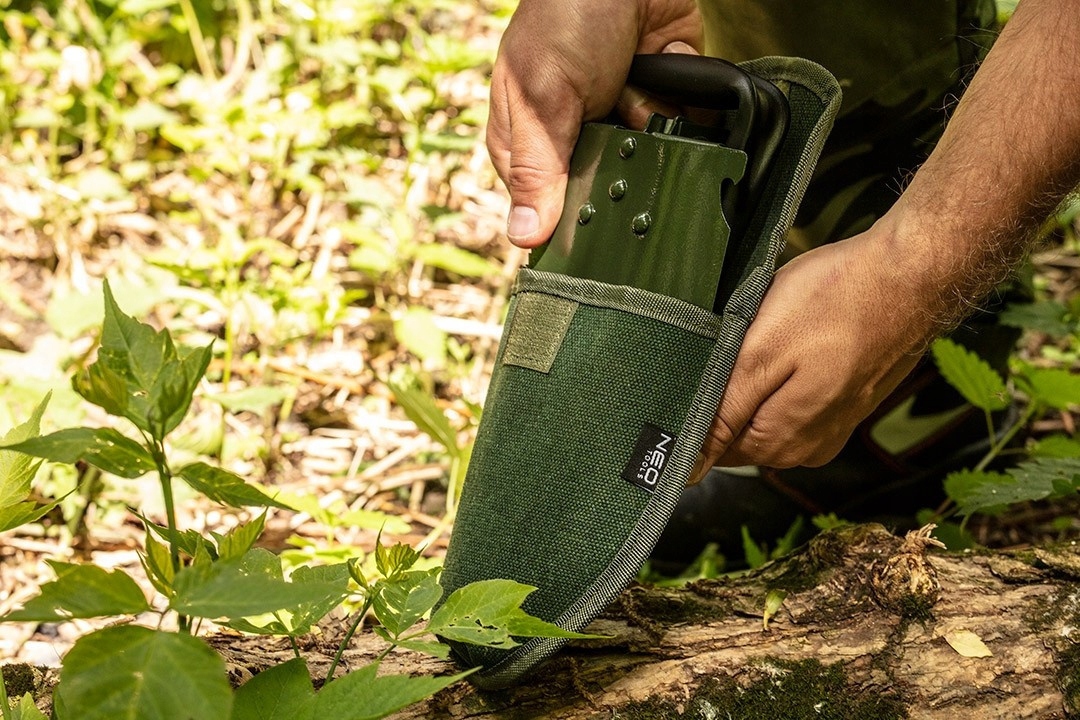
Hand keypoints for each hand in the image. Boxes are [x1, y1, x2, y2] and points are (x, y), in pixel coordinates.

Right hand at [487, 0, 700, 246]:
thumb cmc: (565, 16)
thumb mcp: (543, 95)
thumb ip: (538, 167)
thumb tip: (525, 237)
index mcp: (531, 142)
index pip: (550, 209)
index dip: (574, 220)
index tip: (596, 218)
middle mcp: (578, 137)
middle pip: (608, 193)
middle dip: (623, 168)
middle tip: (616, 127)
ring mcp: (625, 118)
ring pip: (652, 165)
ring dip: (653, 126)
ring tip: (639, 87)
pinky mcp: (667, 100)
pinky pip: (688, 131)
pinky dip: (686, 103)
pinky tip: (669, 74)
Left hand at [700, 219, 938, 469]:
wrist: (911, 275)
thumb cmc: (835, 302)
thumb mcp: (761, 354)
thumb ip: (723, 413)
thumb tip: (689, 465)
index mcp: (779, 443)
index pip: (709, 451)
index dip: (693, 412)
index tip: (702, 372)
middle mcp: (805, 448)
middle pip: (736, 432)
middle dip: (726, 393)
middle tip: (739, 340)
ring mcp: (828, 427)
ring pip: (764, 412)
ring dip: (755, 380)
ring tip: (770, 334)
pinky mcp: (842, 403)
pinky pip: (792, 398)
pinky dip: (783, 371)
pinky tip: (794, 339)